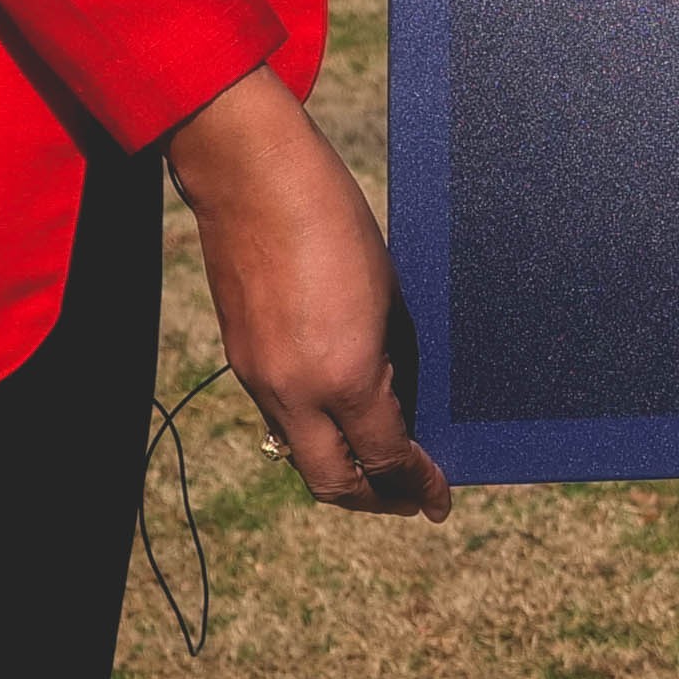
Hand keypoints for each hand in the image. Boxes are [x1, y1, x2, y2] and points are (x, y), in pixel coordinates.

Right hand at [166, 67, 446, 519]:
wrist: (254, 179)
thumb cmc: (337, 220)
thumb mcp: (388, 293)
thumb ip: (391, 358)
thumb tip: (397, 401)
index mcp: (345, 374)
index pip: (386, 456)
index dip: (417, 483)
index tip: (439, 497)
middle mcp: (296, 392)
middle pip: (334, 484)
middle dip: (376, 499)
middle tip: (408, 497)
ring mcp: (260, 380)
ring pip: (299, 457)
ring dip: (339, 471)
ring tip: (375, 466)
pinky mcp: (240, 360)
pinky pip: (279, 420)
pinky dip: (311, 434)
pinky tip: (336, 418)